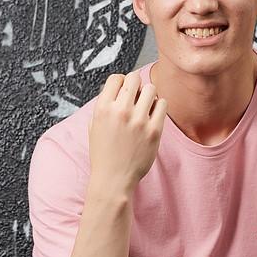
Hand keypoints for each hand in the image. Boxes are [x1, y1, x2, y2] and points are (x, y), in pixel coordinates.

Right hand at [88, 71, 166, 194]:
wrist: (113, 179)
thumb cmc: (103, 154)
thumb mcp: (94, 126)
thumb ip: (104, 106)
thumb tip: (117, 89)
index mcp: (103, 108)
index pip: (116, 77)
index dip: (121, 82)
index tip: (124, 91)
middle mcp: (120, 112)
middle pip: (135, 78)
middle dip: (136, 86)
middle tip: (136, 98)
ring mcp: (138, 121)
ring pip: (151, 88)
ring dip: (149, 95)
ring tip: (145, 107)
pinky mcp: (154, 130)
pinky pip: (163, 104)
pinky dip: (159, 106)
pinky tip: (153, 115)